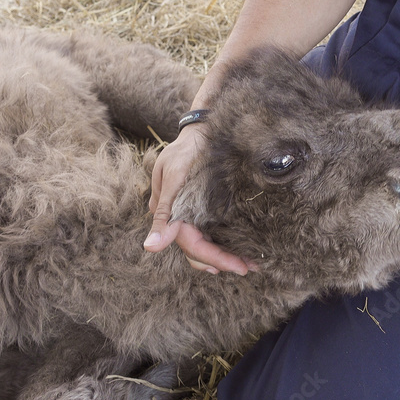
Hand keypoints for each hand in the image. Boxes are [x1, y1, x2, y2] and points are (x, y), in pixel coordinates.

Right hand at [144, 124, 252, 274]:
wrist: (201, 130)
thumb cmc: (187, 149)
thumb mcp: (174, 176)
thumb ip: (165, 213)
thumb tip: (149, 247)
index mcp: (168, 213)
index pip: (190, 245)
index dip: (213, 258)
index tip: (237, 266)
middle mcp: (177, 219)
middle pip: (197, 250)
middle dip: (222, 262)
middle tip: (250, 269)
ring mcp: (189, 216)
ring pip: (203, 246)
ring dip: (224, 258)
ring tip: (249, 265)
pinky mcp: (201, 211)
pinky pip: (210, 234)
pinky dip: (224, 245)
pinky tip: (240, 252)